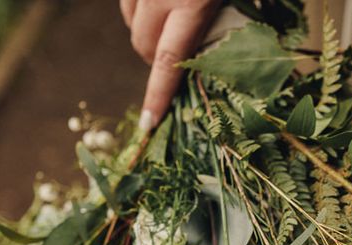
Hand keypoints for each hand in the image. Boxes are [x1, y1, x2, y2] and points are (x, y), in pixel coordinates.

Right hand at [121, 0, 219, 129]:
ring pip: (132, 21)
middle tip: (177, 59)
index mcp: (192, 5)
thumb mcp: (223, 0)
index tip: (149, 124)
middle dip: (155, 60)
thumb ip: (212, 27)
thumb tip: (197, 61)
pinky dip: (140, 9)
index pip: (168, 62)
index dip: (158, 96)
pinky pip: (128, 0)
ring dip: (146, 32)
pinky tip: (159, 3)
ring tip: (170, 25)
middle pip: (144, 45)